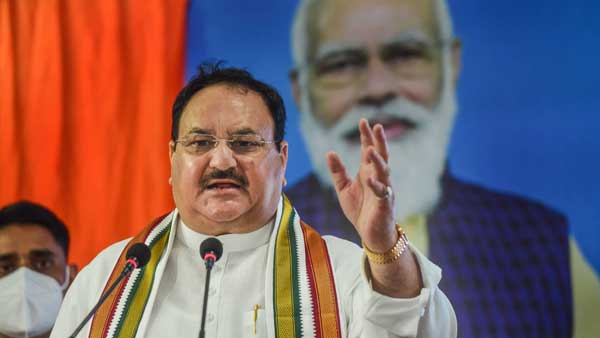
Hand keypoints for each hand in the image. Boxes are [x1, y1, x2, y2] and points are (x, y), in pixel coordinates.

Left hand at [327, 119, 396, 251]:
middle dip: (378, 141)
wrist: (371, 234)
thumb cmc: (360, 210)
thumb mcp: (344, 189)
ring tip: (370, 149)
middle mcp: (378, 177)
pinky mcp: (385, 204)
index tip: (363, 121)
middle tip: (376, 126)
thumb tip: (330, 152)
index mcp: (368, 172)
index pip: (368, 149)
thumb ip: (338, 171)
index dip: (366, 136)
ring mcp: (383, 189)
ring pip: (383, 171)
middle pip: (380, 155)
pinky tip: (370, 179)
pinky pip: (382, 192)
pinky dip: (376, 185)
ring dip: (377, 160)